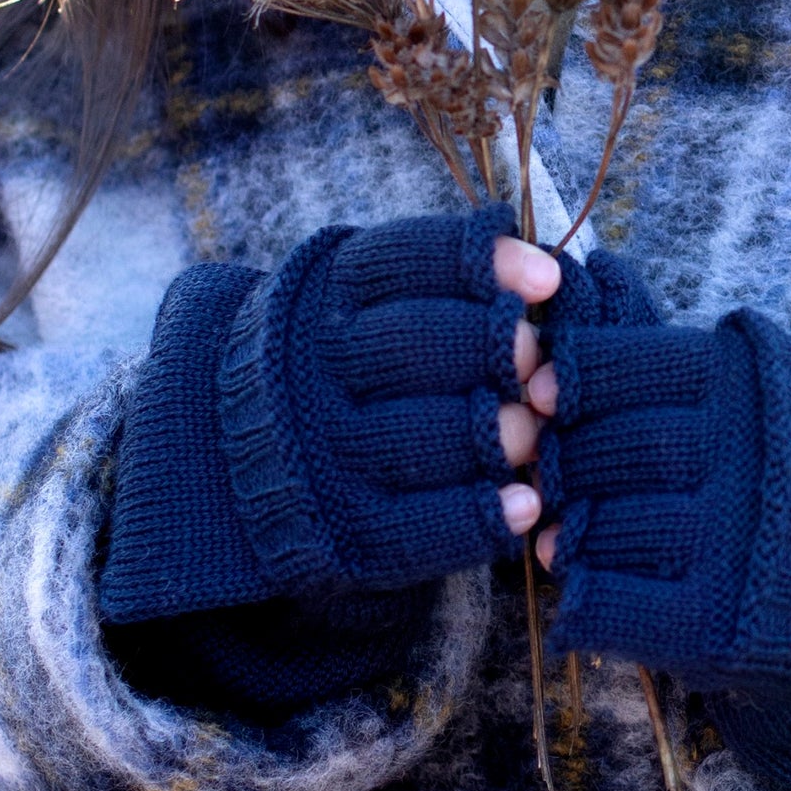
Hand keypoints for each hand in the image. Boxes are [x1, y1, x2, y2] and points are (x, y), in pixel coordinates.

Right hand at [218, 208, 589, 591]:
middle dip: (492, 349)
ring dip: (498, 434)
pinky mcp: (342, 527)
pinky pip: (414, 528)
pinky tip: (525, 504)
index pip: (407, 262)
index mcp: (326, 295)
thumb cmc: (348, 361)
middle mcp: (315, 368)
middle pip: (412, 346)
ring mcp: (326, 452)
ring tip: (537, 433)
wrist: (242, 453)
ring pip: (420, 438)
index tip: (548, 280)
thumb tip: (543, 274)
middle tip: (540, 361)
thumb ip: (442, 280)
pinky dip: (478, 516)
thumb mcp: (366, 299)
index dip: (484, 265)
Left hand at [520, 274, 790, 693]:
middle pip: (603, 448)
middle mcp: (735, 460)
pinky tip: (585, 588)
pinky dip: (587, 595)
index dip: (578, 375)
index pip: (625, 365)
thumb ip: (741, 336)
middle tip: (551, 469)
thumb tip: (608, 270)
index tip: (555, 389)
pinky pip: (613, 605)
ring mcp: (726, 546)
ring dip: (570, 527)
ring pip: (599, 523)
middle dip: (565, 460)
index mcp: (754, 387)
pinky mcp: (717, 625)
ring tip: (562, 527)